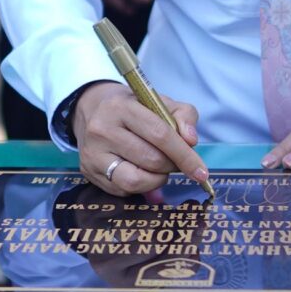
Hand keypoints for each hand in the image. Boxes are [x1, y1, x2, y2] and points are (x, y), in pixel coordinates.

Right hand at [71, 81, 206, 196]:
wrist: (95, 111)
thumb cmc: (135, 107)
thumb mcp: (161, 102)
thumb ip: (184, 116)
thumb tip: (191, 141)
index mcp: (122, 107)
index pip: (160, 134)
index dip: (184, 155)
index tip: (201, 172)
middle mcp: (102, 130)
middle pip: (150, 159)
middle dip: (172, 166)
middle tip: (177, 163)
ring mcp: (93, 153)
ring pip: (136, 179)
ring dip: (158, 179)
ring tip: (160, 168)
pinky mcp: (89, 171)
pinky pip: (123, 189)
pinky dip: (142, 186)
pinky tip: (143, 173)